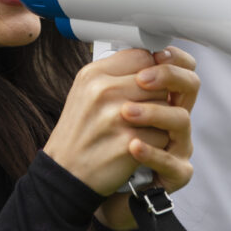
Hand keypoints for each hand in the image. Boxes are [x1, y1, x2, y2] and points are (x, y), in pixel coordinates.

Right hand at [44, 47, 168, 195]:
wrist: (65, 173)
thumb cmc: (80, 132)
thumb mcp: (86, 92)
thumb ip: (115, 74)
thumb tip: (152, 60)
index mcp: (93, 74)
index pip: (143, 56)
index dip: (151, 73)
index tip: (146, 87)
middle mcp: (103, 91)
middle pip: (159, 83)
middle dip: (157, 99)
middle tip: (142, 114)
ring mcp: (117, 117)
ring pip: (165, 107)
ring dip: (159, 121)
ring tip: (139, 129)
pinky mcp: (129, 143)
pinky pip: (163, 135)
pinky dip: (156, 144)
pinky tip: (138, 147)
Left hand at [95, 47, 198, 230]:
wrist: (89, 184)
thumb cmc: (100, 142)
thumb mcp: (106, 104)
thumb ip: (119, 79)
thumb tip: (122, 47)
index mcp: (161, 97)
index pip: (181, 68)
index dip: (170, 58)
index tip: (152, 55)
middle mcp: (175, 118)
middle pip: (189, 87)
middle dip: (168, 77)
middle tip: (141, 80)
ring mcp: (178, 146)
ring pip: (181, 120)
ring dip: (153, 113)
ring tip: (125, 114)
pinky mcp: (175, 173)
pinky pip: (171, 161)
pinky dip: (151, 152)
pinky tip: (133, 146)